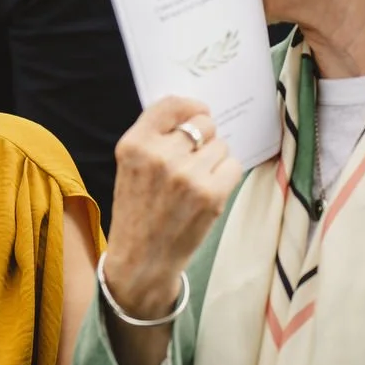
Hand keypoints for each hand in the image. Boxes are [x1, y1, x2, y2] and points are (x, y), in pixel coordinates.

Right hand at [106, 98, 241, 316]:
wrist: (140, 260)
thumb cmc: (138, 212)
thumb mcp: (130, 168)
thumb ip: (155, 139)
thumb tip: (197, 114)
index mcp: (133, 145)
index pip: (170, 104)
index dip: (191, 107)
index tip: (198, 113)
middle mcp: (158, 155)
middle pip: (203, 124)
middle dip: (204, 139)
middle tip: (193, 162)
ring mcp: (186, 175)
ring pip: (221, 145)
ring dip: (214, 161)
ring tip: (196, 184)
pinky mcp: (210, 194)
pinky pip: (233, 165)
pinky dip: (226, 177)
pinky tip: (208, 193)